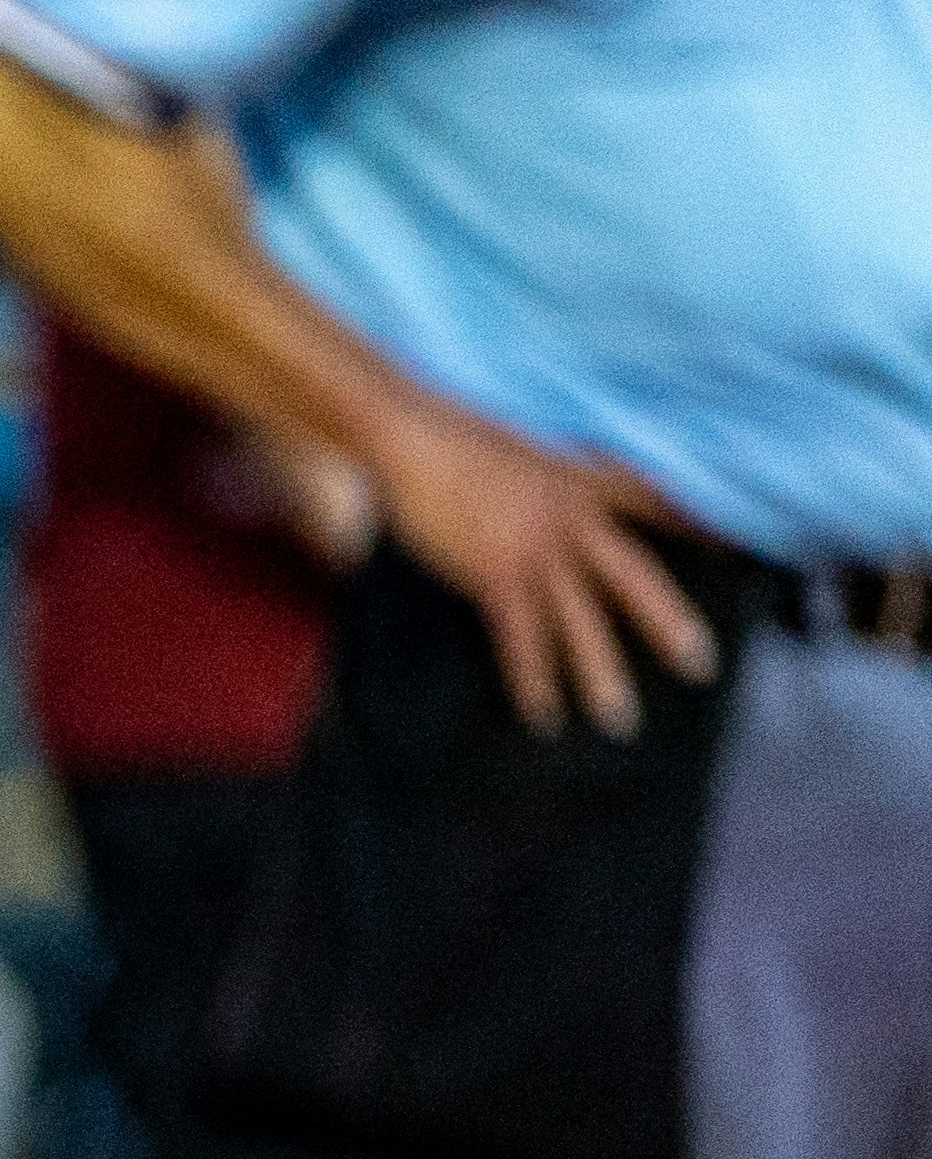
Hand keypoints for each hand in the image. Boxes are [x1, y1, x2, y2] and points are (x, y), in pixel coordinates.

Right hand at [369, 401, 715, 737]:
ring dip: (601, 674)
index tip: (740, 552)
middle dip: (668, 623)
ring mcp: (536, 546)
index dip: (702, 527)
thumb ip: (556, 474)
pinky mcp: (494, 571)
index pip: (660, 504)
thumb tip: (560, 495)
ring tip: (619, 722)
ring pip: (581, 619)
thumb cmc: (461, 435)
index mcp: (586, 480)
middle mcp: (574, 516)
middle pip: (633, 577)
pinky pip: (522, 635)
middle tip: (701, 667)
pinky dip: (532, 678)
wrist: (417, 437)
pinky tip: (542, 715)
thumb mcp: (529, 445)